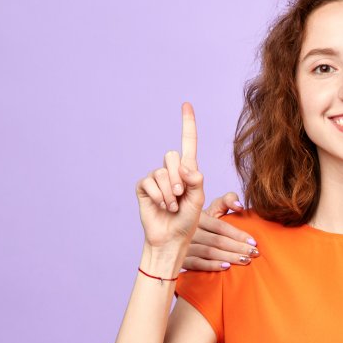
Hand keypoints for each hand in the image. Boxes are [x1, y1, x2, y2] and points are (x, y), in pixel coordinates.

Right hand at [135, 103, 204, 249]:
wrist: (171, 238)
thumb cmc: (187, 220)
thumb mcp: (199, 199)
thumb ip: (196, 181)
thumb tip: (186, 166)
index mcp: (189, 171)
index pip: (188, 143)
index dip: (187, 124)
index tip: (186, 104)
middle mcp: (172, 171)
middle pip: (172, 156)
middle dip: (178, 177)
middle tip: (180, 195)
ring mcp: (156, 178)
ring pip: (162, 171)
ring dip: (170, 191)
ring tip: (173, 205)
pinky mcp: (144, 186)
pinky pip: (150, 181)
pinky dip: (158, 196)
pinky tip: (162, 206)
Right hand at [182, 193, 260, 270]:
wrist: (185, 235)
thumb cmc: (208, 222)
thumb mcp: (216, 207)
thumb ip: (229, 200)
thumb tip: (239, 206)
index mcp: (199, 217)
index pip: (221, 227)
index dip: (238, 234)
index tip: (254, 242)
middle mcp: (189, 231)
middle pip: (217, 241)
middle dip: (238, 248)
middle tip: (254, 253)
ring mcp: (185, 246)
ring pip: (210, 252)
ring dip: (230, 257)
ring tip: (245, 260)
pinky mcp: (183, 259)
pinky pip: (198, 264)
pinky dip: (213, 265)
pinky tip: (226, 267)